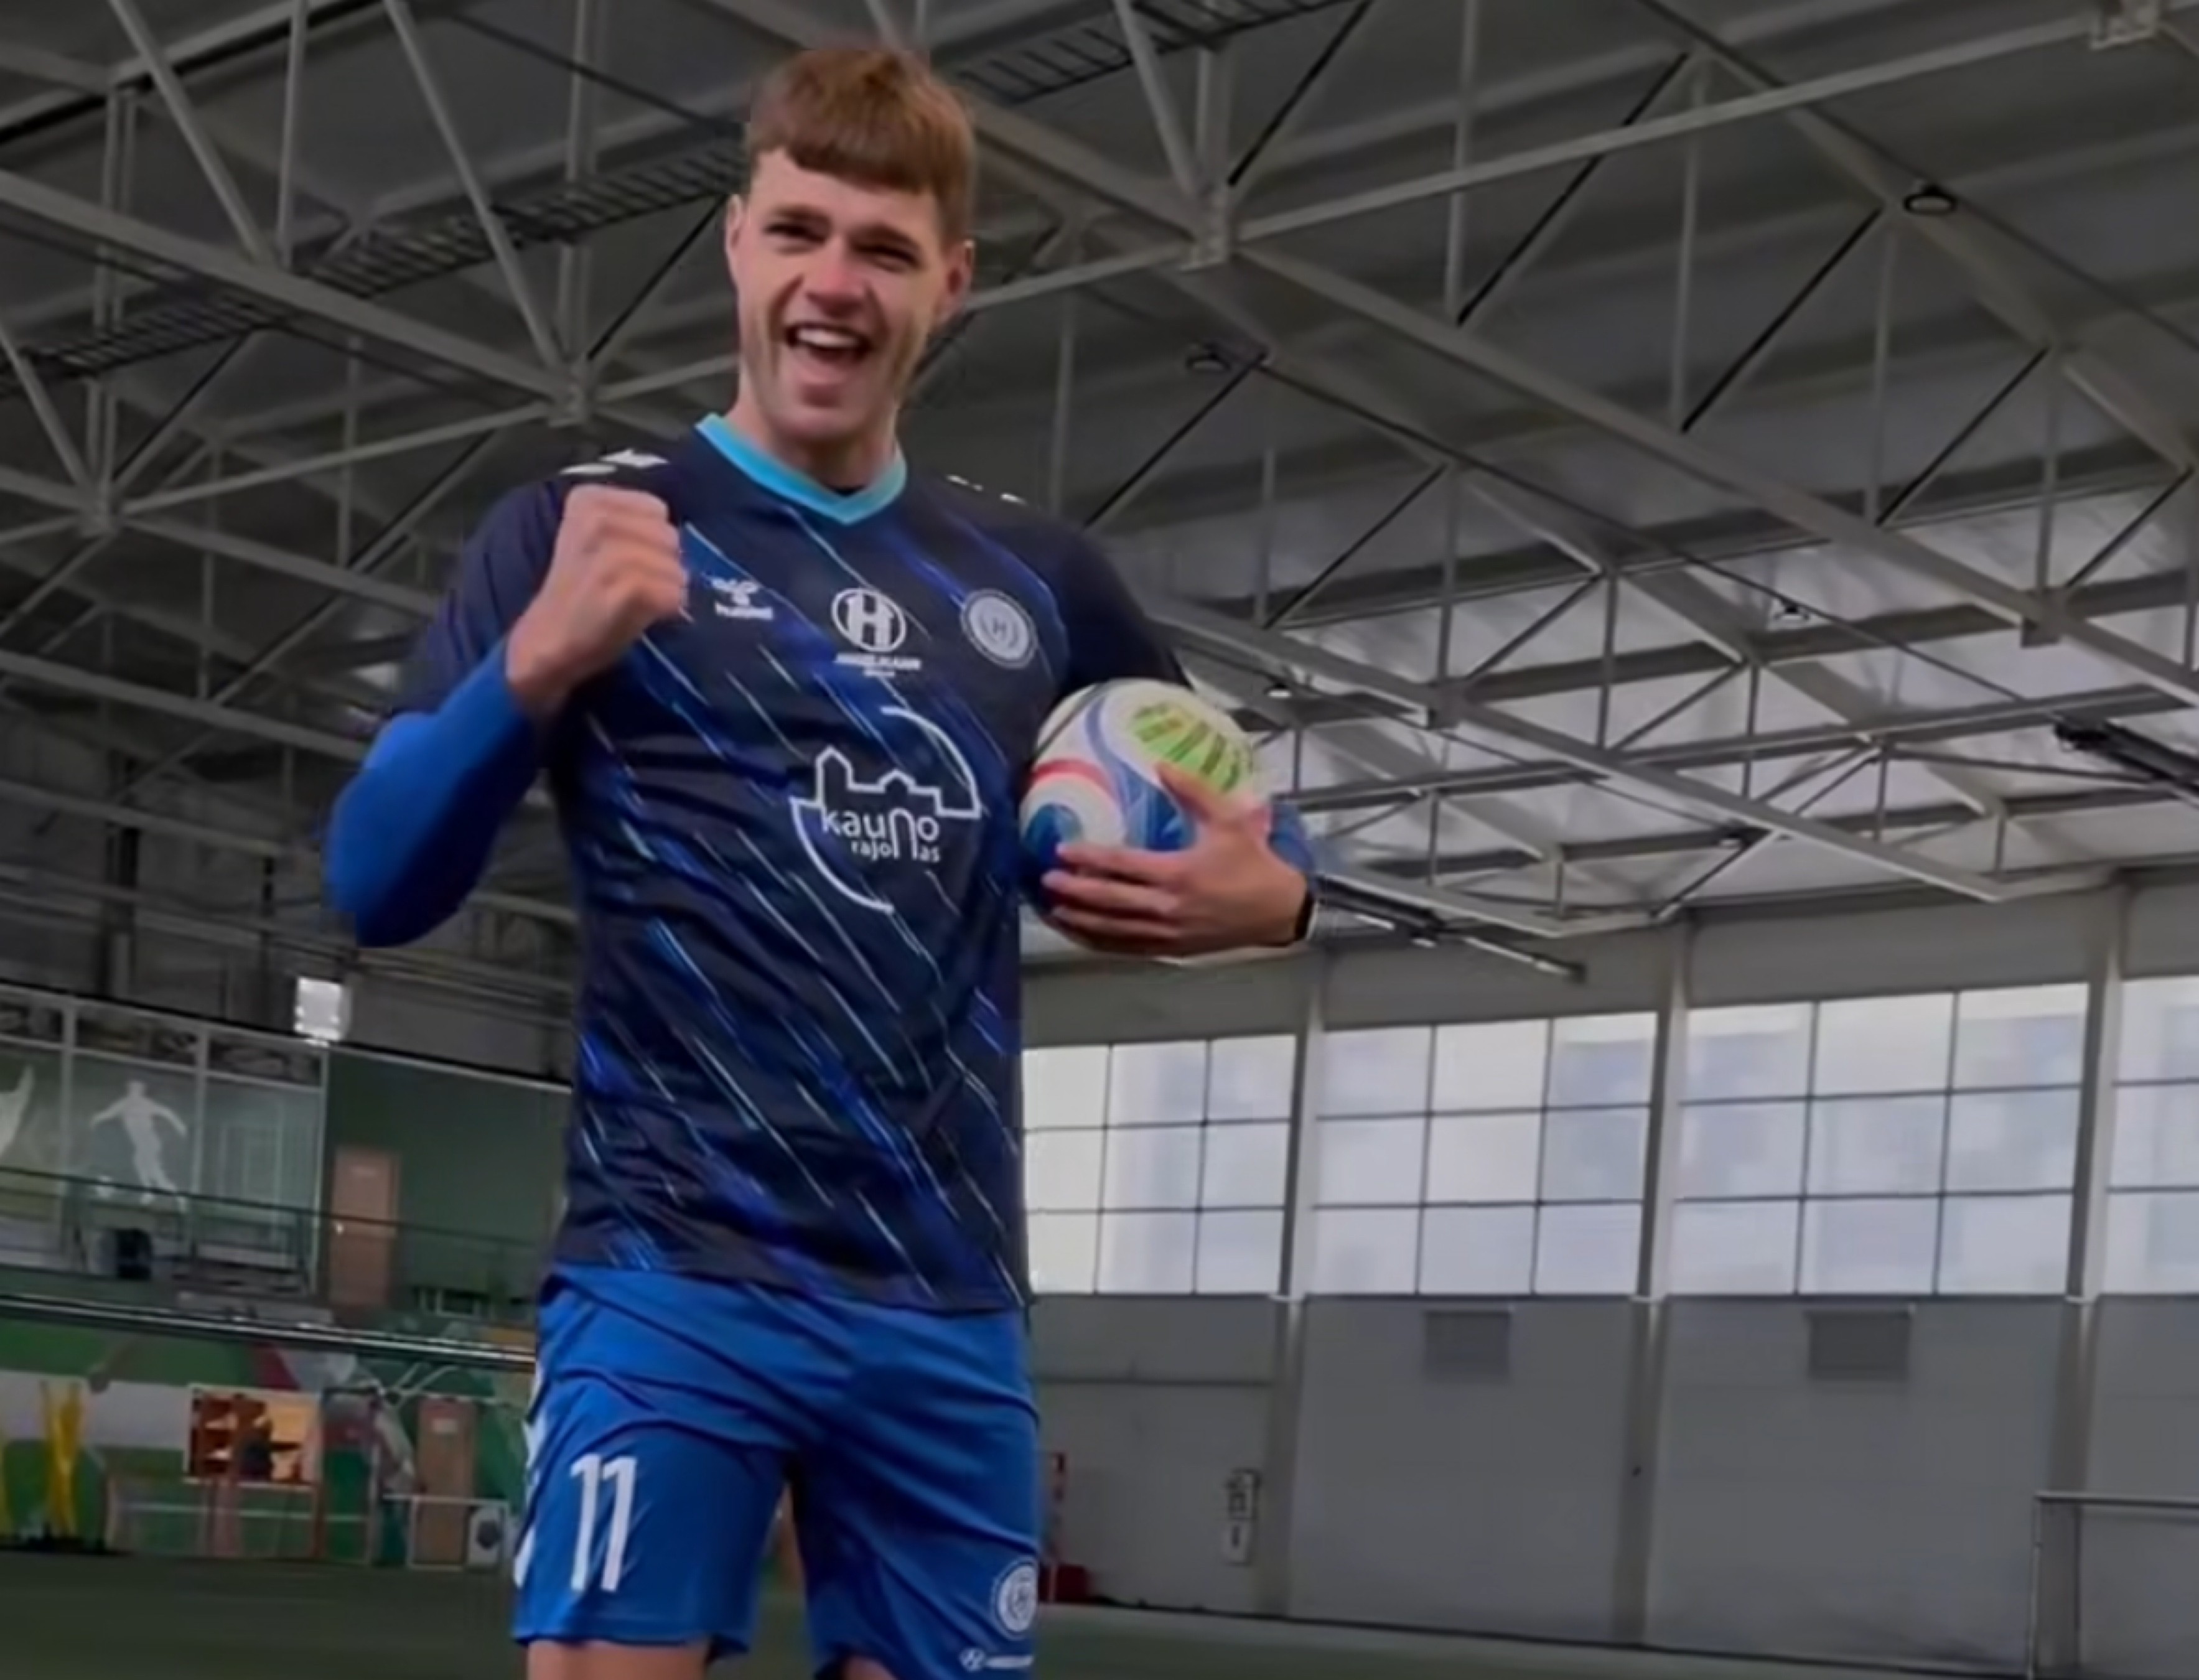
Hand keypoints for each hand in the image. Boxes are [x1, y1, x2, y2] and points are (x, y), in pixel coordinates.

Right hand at [506, 486, 687, 713]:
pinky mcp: (627, 587)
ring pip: (675, 567)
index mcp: (587, 500)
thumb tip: (678, 536)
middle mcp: (596, 519)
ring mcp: (611, 553)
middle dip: (663, 563)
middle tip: (634, 586)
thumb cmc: (577, 593)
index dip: (652, 539)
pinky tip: (643, 616)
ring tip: (637, 603)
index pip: (655, 509)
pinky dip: (669, 609)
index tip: (626, 560)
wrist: (546, 642)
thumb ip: (630, 525)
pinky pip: (674, 593)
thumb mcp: (593, 540)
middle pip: (669, 536)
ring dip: (667, 589)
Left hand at [1042, 765, 1309, 957]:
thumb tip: (1160, 765)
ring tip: (1051, 909)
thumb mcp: (1229, 820)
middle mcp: (1166, 907)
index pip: (1122, 865)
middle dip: (1073, 891)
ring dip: (1079, 920)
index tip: (1061, 851)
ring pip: (1112, 930)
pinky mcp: (1171, 949)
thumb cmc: (1254, 864)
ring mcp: (1167, 933)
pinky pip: (1126, 949)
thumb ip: (1193, 792)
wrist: (1280, 911)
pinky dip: (1099, 942)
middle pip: (1108, 900)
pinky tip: (1080, 934)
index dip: (1089, 858)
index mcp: (1178, 873)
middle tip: (1044, 881)